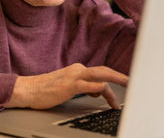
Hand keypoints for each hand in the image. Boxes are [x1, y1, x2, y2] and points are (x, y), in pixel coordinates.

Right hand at [5, 63, 127, 109]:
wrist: (29, 90)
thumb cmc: (46, 90)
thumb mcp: (69, 87)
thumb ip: (84, 87)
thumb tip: (98, 92)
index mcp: (78, 70)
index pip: (101, 73)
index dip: (115, 78)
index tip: (127, 83)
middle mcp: (78, 70)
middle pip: (105, 71)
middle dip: (121, 77)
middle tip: (135, 82)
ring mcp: (74, 77)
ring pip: (100, 76)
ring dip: (116, 81)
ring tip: (128, 86)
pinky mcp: (69, 85)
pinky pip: (88, 85)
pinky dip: (100, 88)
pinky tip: (106, 93)